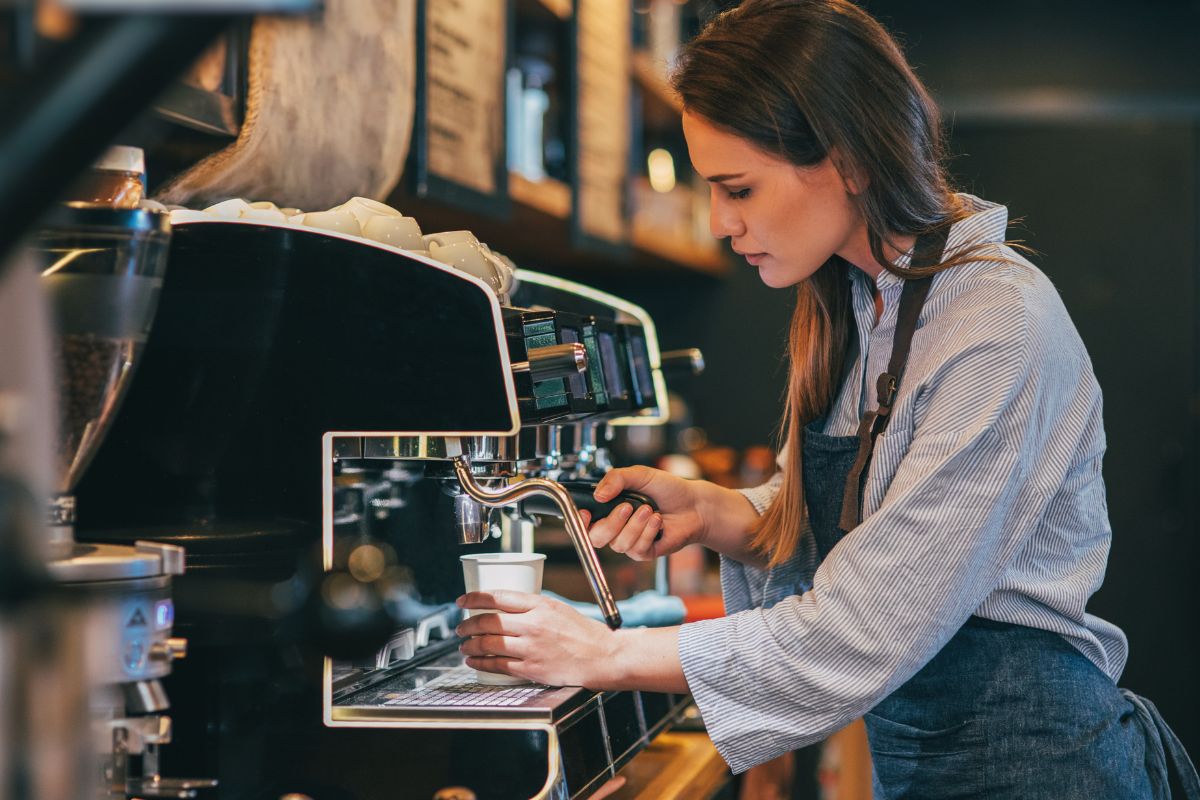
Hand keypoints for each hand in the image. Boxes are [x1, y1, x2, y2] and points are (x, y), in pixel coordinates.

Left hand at [456, 590, 618, 687]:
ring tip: (464, 646)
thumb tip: (504, 608)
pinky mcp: (531, 668)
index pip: (498, 597)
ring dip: (470, 645)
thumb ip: (532, 608)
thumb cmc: (582, 633)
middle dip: (467, 624)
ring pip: (489, 644)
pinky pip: (497, 665)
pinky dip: (480, 663)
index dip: (474, 598)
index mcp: (540, 605)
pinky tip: (474, 662)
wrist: (601, 657)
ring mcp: (531, 648)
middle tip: (461, 627)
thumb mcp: (557, 609)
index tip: (462, 601)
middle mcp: (533, 625)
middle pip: (488, 621)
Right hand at [583, 466, 707, 560]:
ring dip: (635, 525)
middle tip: (628, 506)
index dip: (579, 521)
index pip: (583, 522)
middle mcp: (616, 527)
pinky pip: (637, 549)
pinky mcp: (644, 552)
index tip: (587, 513)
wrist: (693, 504)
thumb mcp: (640, 475)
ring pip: (618, 543)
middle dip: (612, 522)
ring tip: (650, 510)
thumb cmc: (667, 489)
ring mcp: (629, 541)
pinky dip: (648, 532)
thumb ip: (616, 479)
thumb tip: (598, 494)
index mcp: (609, 508)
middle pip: (596, 537)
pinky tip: (658, 521)